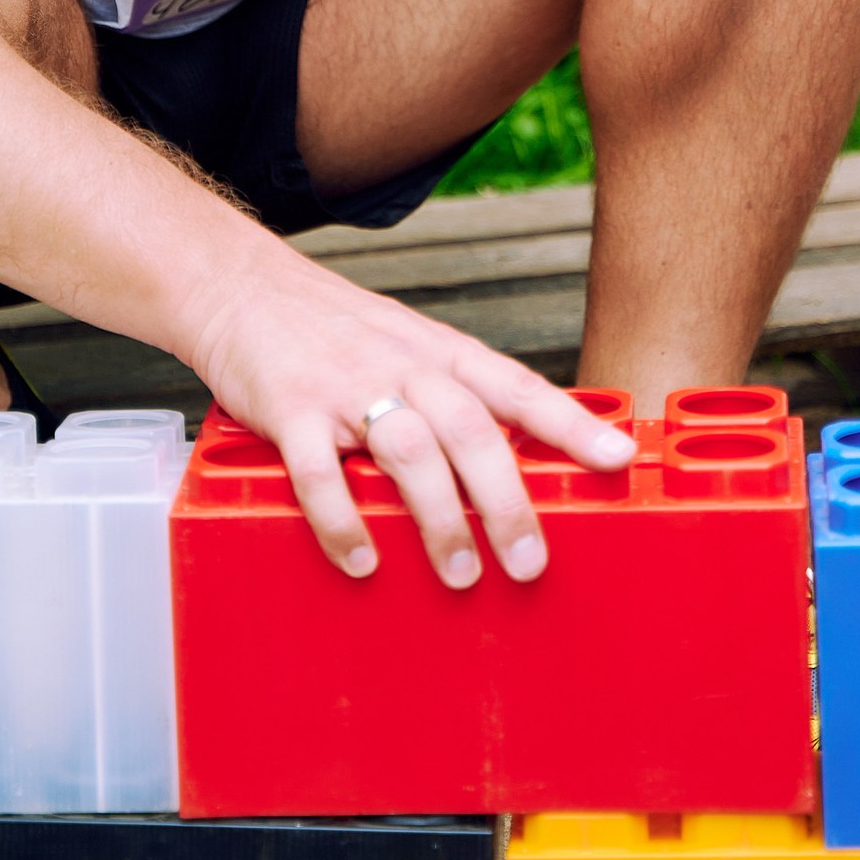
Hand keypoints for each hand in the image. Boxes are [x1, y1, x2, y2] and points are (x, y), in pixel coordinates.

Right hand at [185, 250, 635, 587]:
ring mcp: (345, 386)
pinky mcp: (290, 409)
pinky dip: (343, 520)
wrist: (242, 287)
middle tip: (529, 562)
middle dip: (506, 501)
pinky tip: (362, 559)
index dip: (570, 423)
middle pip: (471, 430)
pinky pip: (320, 472)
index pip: (517, 387)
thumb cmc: (334, 329)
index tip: (617, 458)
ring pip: (408, 450)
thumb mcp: (407, 345)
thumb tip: (512, 464)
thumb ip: (454, 397)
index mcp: (439, 353)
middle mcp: (402, 366)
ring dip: (439, 517)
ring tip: (459, 572)